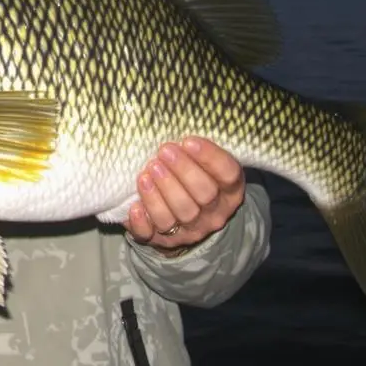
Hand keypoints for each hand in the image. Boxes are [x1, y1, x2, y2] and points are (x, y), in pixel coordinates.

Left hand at [126, 137, 245, 253]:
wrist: (184, 220)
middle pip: (204, 195)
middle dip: (182, 171)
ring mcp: (190, 230)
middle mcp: (215, 213)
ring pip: (179, 214)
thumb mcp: (204, 166)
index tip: (187, 141)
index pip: (228, 174)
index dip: (210, 157)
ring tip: (147, 171)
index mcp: (230, 191)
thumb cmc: (192, 180)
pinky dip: (142, 221)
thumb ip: (197, 152)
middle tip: (164, 151)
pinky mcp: (164, 240)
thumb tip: (175, 124)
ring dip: (162, 192)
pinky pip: (152, 234)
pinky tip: (135, 205)